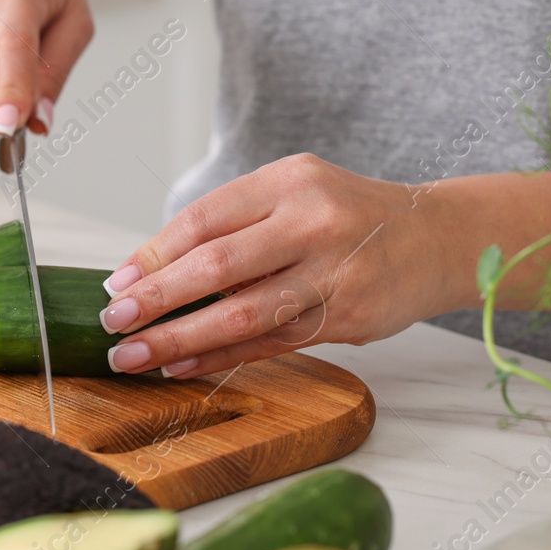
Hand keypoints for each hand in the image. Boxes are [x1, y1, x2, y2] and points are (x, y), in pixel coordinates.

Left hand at [97, 154, 464, 377]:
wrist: (437, 238)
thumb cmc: (349, 215)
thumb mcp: (296, 192)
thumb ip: (234, 223)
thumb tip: (150, 270)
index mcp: (289, 181)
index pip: (204, 220)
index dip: (154, 255)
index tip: (118, 284)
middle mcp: (312, 222)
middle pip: (216, 266)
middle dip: (156, 300)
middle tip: (113, 323)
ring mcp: (334, 273)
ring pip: (242, 314)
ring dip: (180, 340)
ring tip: (134, 357)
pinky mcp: (349, 317)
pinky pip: (271, 343)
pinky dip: (221, 357)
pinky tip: (183, 367)